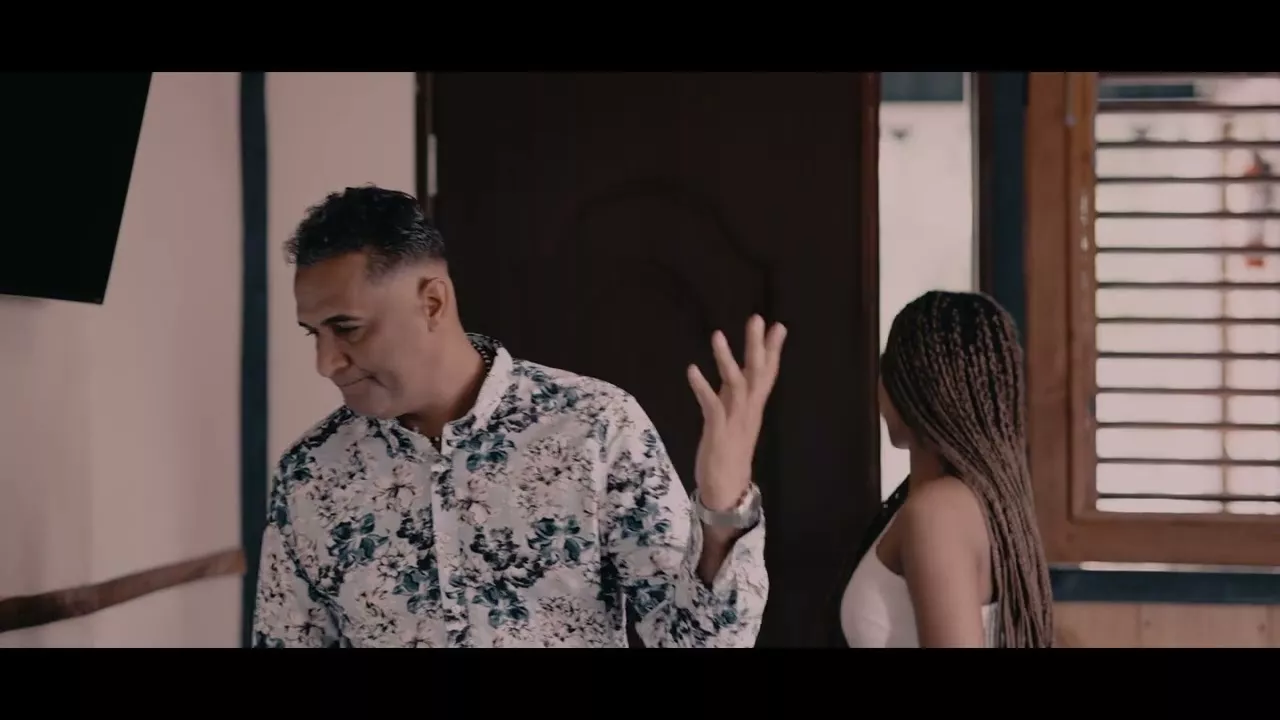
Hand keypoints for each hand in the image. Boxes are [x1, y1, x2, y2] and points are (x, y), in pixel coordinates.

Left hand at [686, 314, 787, 511]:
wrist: (727, 489)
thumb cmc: (729, 453)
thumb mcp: (735, 419)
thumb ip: (736, 396)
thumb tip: (737, 372)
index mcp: (753, 407)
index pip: (767, 374)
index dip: (773, 350)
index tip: (779, 326)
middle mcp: (748, 411)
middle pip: (757, 373)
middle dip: (757, 345)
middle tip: (757, 318)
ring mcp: (734, 420)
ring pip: (736, 385)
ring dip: (727, 359)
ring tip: (718, 335)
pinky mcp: (718, 431)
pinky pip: (711, 405)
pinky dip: (702, 386)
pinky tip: (692, 369)